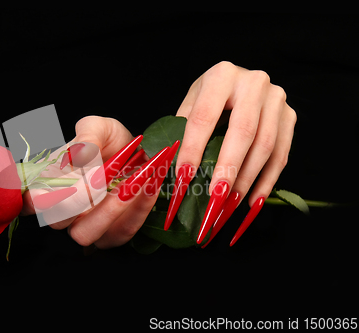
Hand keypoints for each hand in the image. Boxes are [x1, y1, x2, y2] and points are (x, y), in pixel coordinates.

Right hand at [21, 116, 174, 248]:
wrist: (140, 153)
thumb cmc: (109, 142)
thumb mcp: (99, 127)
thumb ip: (88, 135)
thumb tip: (78, 155)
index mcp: (49, 185)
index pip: (30, 202)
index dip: (40, 197)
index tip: (65, 178)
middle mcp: (63, 211)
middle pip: (56, 221)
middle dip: (78, 200)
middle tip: (102, 177)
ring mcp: (87, 226)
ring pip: (85, 234)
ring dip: (108, 210)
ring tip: (131, 183)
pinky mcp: (113, 234)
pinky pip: (121, 232)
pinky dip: (137, 210)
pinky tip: (149, 185)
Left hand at [169, 61, 296, 244]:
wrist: (242, 81)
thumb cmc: (211, 96)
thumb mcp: (192, 103)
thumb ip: (181, 130)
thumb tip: (167, 168)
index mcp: (222, 75)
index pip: (204, 117)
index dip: (193, 149)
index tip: (183, 178)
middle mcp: (254, 83)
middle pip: (242, 132)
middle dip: (227, 168)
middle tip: (214, 197)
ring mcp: (276, 99)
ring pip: (265, 146)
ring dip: (247, 180)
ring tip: (229, 204)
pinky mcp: (290, 117)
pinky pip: (281, 155)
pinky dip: (266, 182)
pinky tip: (252, 201)